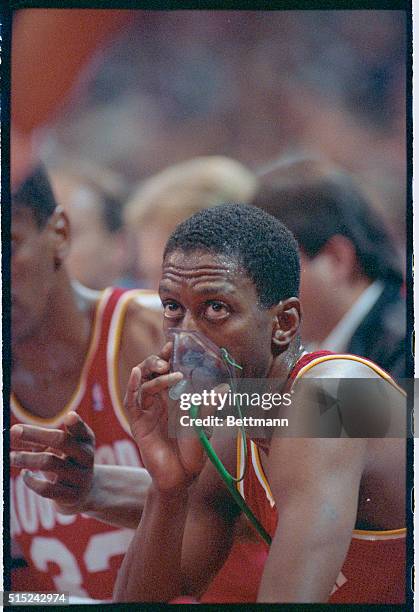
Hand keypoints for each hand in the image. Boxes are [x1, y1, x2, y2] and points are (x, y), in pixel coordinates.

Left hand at [10, 411, 94, 513]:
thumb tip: (11, 435)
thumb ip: (36, 440)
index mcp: (85, 441)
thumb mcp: (57, 448)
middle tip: (14, 430)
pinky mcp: (70, 496)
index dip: (76, 424)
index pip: (81, 430)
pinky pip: (46, 489)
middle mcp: (86, 457)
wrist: (83, 493)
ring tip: (11, 457)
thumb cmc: (66, 463)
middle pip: (62, 441)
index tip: (68, 416)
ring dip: (26, 458)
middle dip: (36, 434)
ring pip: (50, 463)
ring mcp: (80, 477)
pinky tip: (24, 474)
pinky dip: (31, 481)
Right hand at [125, 342, 206, 491]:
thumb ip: (210, 407)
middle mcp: (158, 401)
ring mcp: (147, 411)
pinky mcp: (138, 422)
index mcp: (173, 398)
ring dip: (152, 373)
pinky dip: (132, 385)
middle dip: (157, 360)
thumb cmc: (193, 451)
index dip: (169, 356)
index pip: (167, 370)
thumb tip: (225, 389)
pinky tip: (135, 373)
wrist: (182, 477)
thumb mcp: (203, 425)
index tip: (174, 344)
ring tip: (164, 368)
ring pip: (142, 382)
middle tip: (167, 356)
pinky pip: (131, 401)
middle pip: (151, 372)